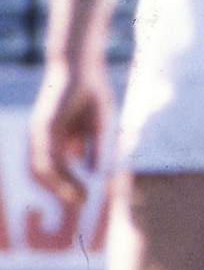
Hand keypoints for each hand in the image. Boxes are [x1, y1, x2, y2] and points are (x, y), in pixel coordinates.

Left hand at [29, 61, 111, 207]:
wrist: (81, 66)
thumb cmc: (90, 91)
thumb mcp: (96, 126)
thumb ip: (93, 148)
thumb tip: (94, 172)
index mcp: (54, 137)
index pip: (57, 169)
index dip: (69, 185)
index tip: (86, 198)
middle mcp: (43, 137)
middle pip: (49, 173)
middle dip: (65, 190)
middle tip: (82, 203)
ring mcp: (42, 133)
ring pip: (48, 169)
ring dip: (64, 186)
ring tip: (81, 198)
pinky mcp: (47, 127)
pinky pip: (52, 156)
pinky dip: (65, 172)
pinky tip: (78, 181)